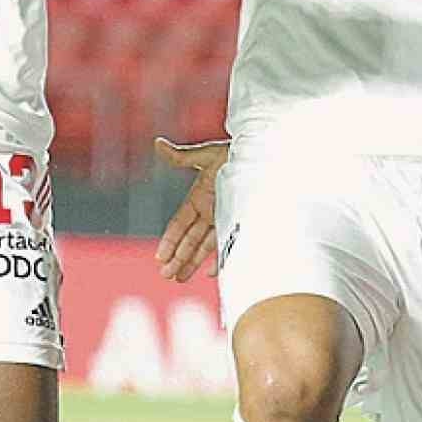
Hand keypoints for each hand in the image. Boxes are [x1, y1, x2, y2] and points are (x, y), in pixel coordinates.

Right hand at [154, 135, 229, 282]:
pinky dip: (220, 258)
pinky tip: (211, 272)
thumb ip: (181, 156)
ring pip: (205, 245)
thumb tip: (157, 144)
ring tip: (180, 278)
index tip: (159, 257)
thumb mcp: (206, 155)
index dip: (169, 240)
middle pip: (189, 239)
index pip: (179, 223)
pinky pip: (229, 244)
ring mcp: (225, 217)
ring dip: (192, 262)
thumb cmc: (234, 151)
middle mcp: (209, 211)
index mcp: (198, 197)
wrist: (263, 154)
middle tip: (166, 275)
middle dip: (177, 257)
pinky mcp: (241, 221)